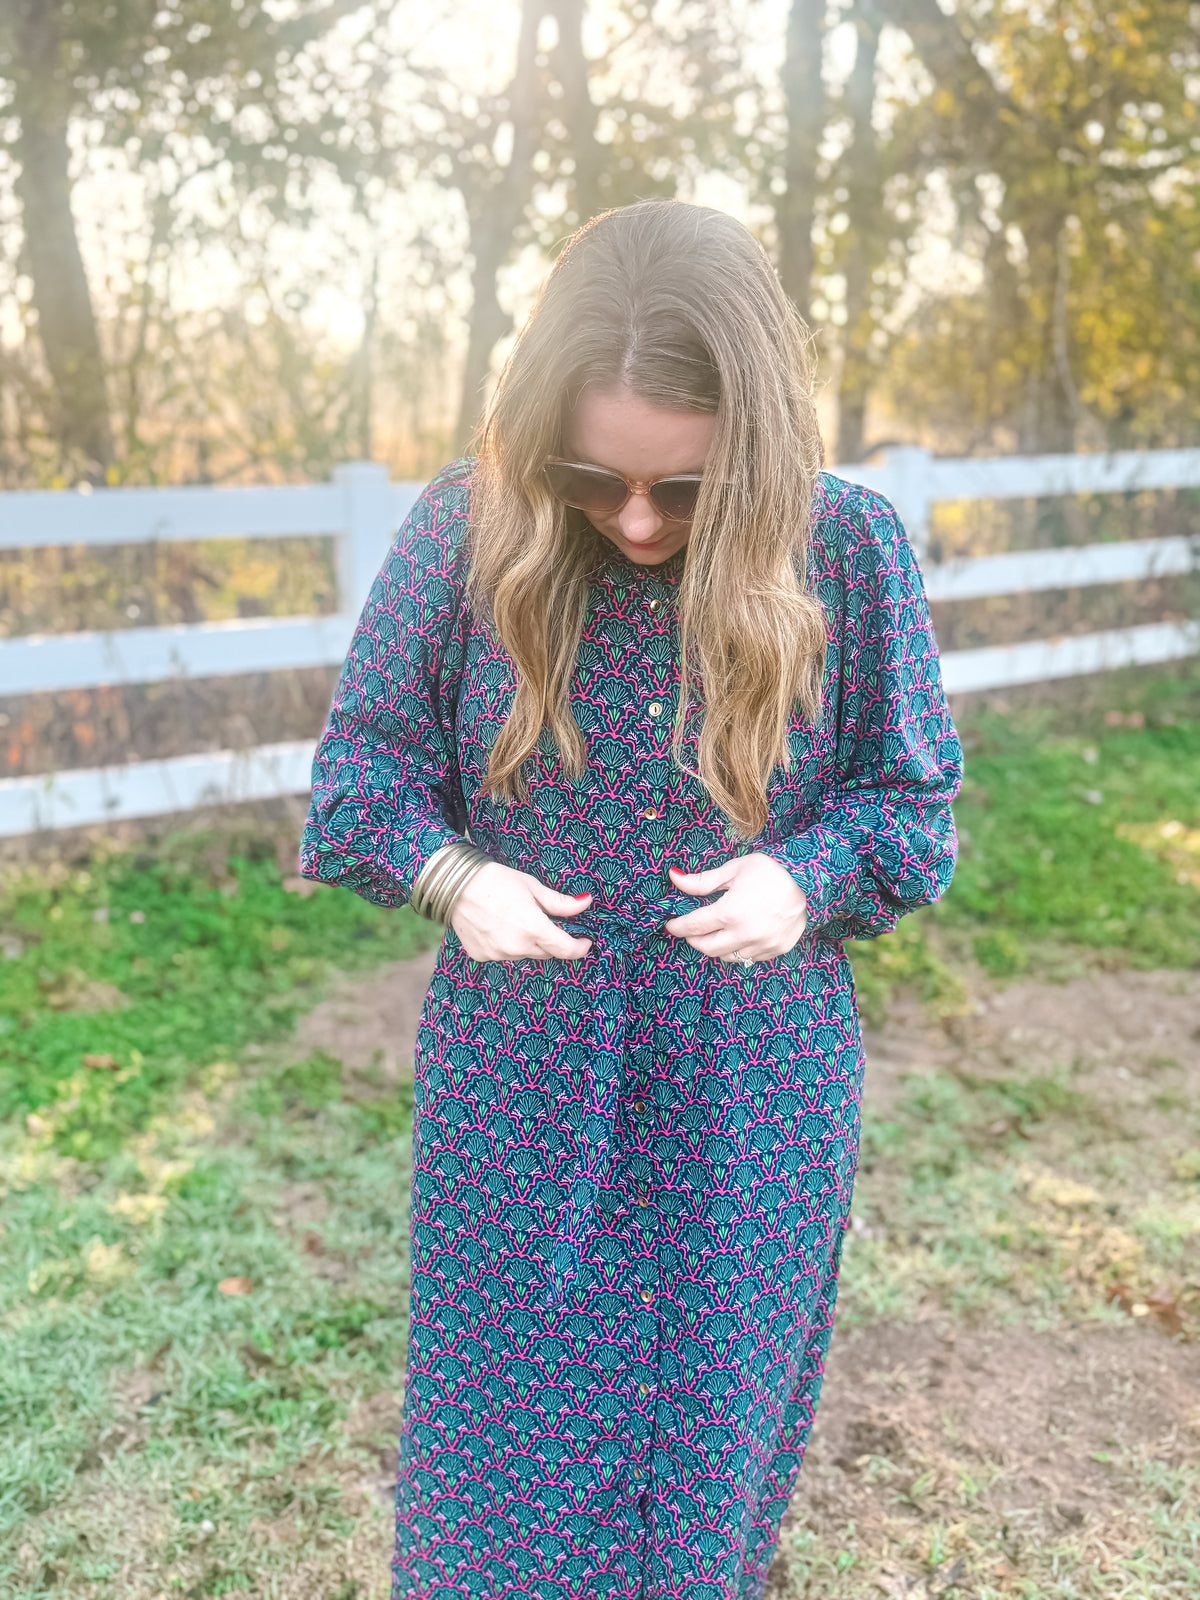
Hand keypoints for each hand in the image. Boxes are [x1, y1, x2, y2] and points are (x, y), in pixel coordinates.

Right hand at [449, 862, 592, 961]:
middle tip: (544, 920)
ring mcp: (498, 954)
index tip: (585, 941)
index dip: (580, 947)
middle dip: (551, 940)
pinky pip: (504, 955)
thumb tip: (586, 903)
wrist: (454, 885)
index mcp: (533, 929)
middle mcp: (516, 947)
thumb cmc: (495, 881)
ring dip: (528, 942)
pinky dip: (507, 944)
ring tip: (515, 919)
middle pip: (546, 952)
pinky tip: (498, 926)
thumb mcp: (532, 887)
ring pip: (525, 954)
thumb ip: (560, 903)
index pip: (566, 950)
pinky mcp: (482, 955)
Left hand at [664, 853, 807, 961]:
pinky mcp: (776, 950)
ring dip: (716, 946)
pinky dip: (738, 949)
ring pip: (727, 956)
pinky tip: (739, 934)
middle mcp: (745, 934)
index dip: (678, 926)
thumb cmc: (769, 871)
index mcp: (730, 912)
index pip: (693, 926)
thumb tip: (674, 878)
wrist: (809, 881)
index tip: (671, 924)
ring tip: (717, 931)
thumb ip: (702, 881)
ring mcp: (762, 945)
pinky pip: (748, 957)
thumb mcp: (733, 870)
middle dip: (693, 939)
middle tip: (692, 928)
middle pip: (706, 947)